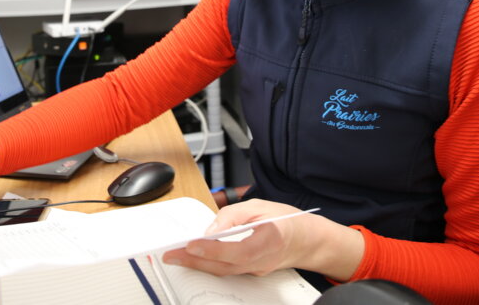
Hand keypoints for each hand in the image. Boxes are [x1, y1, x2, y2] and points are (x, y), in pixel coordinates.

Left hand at [161, 198, 363, 279]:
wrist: (308, 241)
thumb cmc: (287, 221)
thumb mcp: (261, 205)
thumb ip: (234, 214)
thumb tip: (211, 227)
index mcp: (267, 241)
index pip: (234, 250)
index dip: (211, 249)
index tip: (190, 244)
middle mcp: (261, 261)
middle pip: (223, 266)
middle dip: (194, 261)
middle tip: (171, 255)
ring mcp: (256, 270)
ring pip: (224, 271)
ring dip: (198, 265)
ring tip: (177, 257)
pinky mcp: (252, 273)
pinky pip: (228, 271)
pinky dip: (210, 265)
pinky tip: (196, 258)